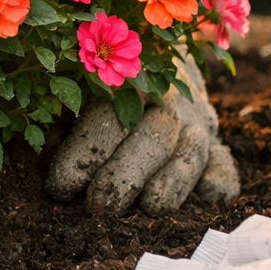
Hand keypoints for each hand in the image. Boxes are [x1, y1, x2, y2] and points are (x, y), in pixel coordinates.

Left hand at [46, 51, 239, 214]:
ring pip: (191, 153)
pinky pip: (225, 165)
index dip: (83, 153)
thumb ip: (60, 117)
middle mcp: (168, 100)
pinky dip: (220, 181)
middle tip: (99, 207)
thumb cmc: (101, 87)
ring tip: (151, 208)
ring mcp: (197, 124)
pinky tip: (209, 197)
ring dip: (172, 182)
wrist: (161, 60)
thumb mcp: (77, 92)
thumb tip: (45, 149)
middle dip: (126, 174)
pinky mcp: (216, 147)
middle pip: (154, 137)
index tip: (60, 186)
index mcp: (126, 80)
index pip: (106, 117)